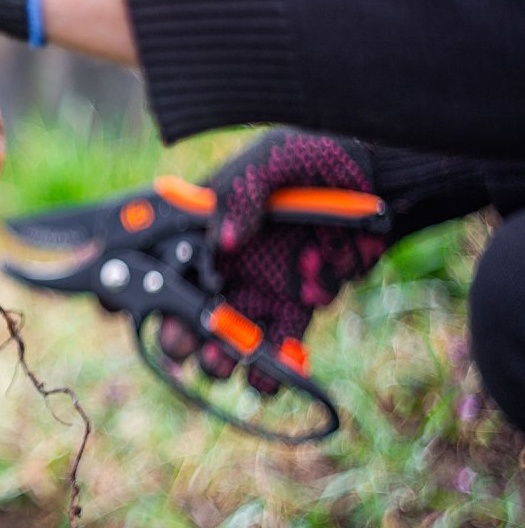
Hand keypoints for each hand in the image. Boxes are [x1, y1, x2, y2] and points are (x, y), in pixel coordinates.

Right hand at [159, 130, 390, 393]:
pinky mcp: (300, 304)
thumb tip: (223, 241)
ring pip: (228, 335)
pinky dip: (274, 367)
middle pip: (187, 308)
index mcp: (209, 224)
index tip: (140, 304)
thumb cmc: (321, 154)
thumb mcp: (273, 159)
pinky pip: (280, 344)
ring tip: (223, 362)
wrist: (386, 175)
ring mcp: (262, 285)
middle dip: (179, 334)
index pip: (163, 260)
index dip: (146, 285)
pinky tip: (273, 373)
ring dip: (220, 357)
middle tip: (186, 341)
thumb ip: (241, 194)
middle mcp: (229, 261)